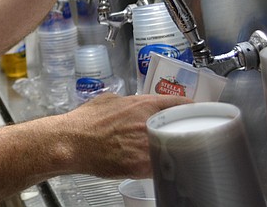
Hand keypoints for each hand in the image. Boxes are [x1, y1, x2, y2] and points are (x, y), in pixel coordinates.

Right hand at [62, 93, 189, 178]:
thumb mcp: (107, 100)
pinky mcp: (141, 166)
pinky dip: (161, 166)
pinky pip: (160, 166)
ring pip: (174, 149)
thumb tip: (135, 105)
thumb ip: (128, 101)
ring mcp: (147, 146)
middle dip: (184, 130)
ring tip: (171, 150)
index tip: (194, 111)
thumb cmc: (84, 121)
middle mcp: (149, 124)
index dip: (191, 107)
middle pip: (181, 127)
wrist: (71, 142)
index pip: (179, 104)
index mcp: (142, 105)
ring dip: (174, 149)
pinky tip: (158, 165)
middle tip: (184, 132)